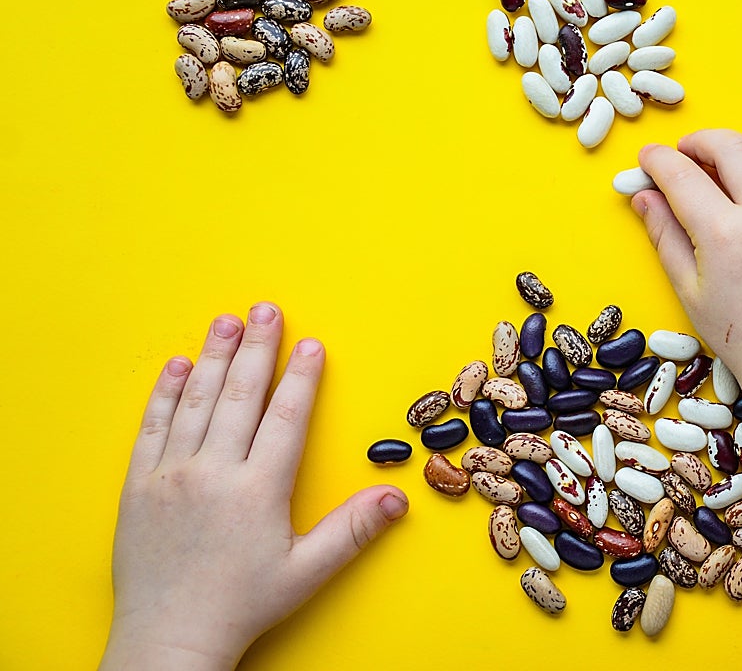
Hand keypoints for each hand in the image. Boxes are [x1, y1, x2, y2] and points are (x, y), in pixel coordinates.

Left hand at [100, 304, 408, 670]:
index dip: (300, 377)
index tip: (310, 343)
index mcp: (256, 491)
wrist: (168, 639)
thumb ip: (352, 530)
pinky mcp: (139, 486)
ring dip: (214, 357)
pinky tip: (177, 365)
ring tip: (226, 321)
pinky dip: (165, 393)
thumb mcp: (306, 573)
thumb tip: (398, 497)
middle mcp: (212, 473)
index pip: (284, 418)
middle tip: (266, 309)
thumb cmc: (241, 606)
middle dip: (257, 348)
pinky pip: (152, 427)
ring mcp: (171, 476)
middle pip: (239, 396)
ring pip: (195, 402)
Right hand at [632, 129, 741, 391]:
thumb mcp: (690, 291)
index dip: (658, 160)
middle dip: (700, 141)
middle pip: (731, 145)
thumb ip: (665, 235)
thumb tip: (644, 196)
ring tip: (737, 157)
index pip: (682, 174)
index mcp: (725, 235)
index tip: (649, 158)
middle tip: (687, 154)